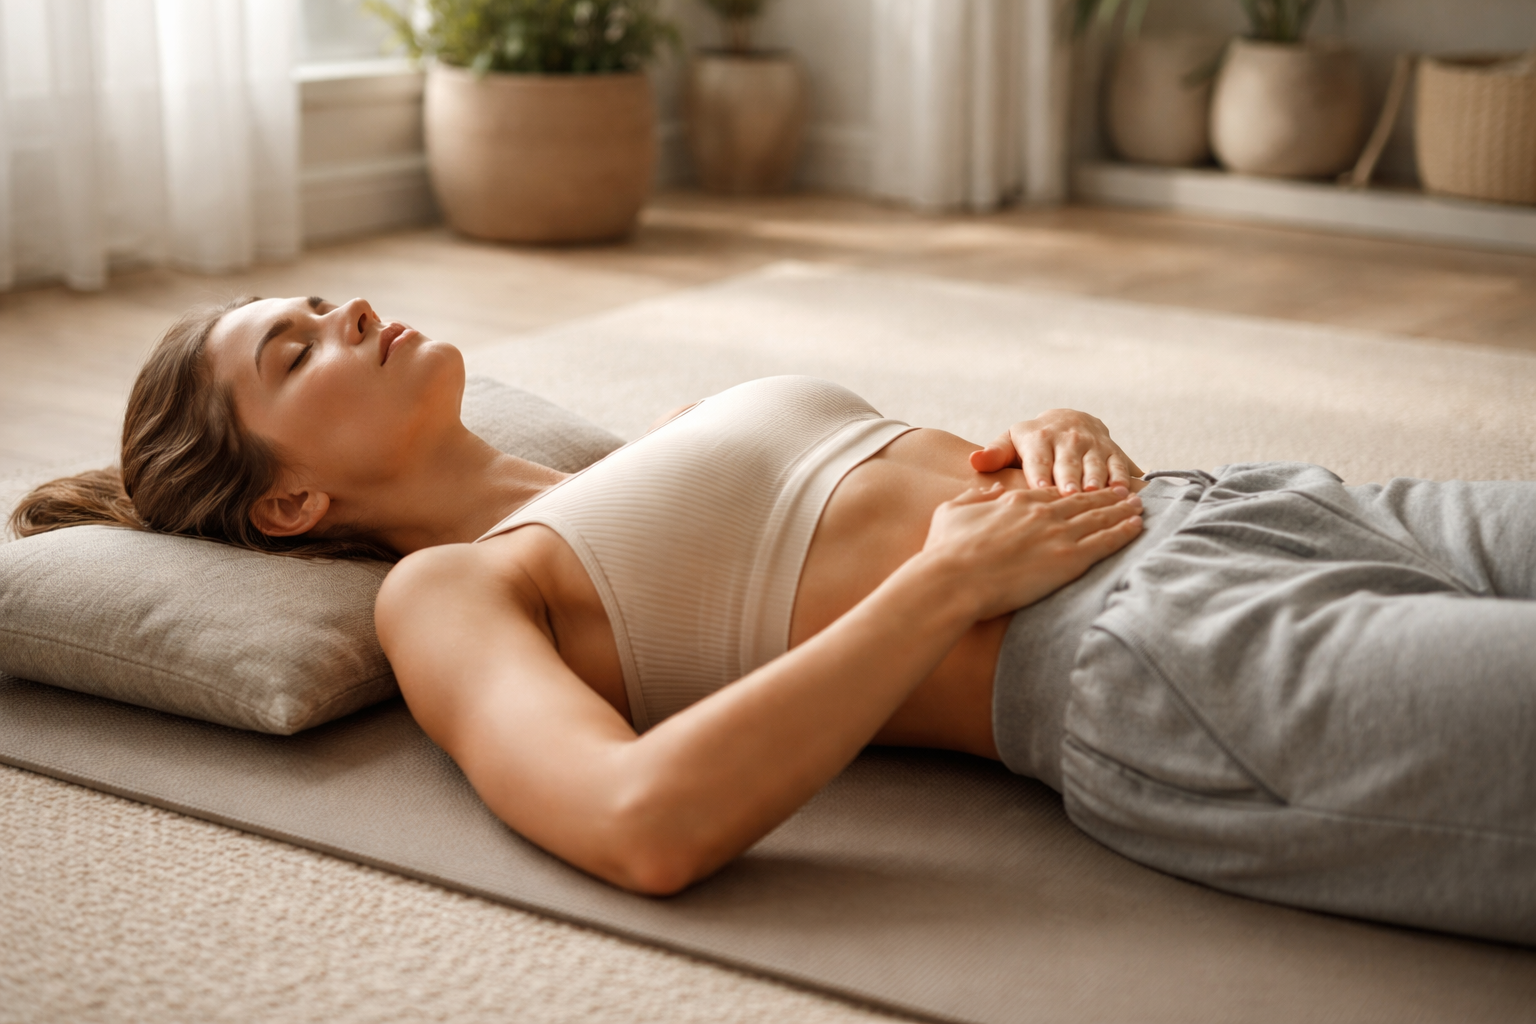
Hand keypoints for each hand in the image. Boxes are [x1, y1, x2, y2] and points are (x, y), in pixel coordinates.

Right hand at [921, 482, 1141, 619]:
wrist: (953, 579)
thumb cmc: (946, 550)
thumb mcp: (953, 512)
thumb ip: (976, 498)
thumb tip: (991, 488)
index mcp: (1017, 502)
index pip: (1054, 494)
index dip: (1074, 492)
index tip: (1088, 490)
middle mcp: (1043, 513)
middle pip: (1084, 502)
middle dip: (1107, 497)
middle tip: (1127, 493)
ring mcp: (1058, 535)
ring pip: (1099, 519)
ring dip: (1122, 511)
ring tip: (1139, 506)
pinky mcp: (1068, 560)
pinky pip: (1105, 542)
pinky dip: (1123, 533)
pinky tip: (1137, 527)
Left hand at [968, 410, 1141, 493]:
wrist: (1070, 420)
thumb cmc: (1032, 442)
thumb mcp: (1011, 442)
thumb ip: (995, 454)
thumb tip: (974, 461)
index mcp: (1038, 438)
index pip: (1038, 459)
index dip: (1040, 474)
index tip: (1039, 490)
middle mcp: (1067, 439)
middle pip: (1068, 462)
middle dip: (1069, 478)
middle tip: (1070, 495)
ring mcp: (1092, 445)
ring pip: (1095, 464)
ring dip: (1098, 479)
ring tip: (1098, 495)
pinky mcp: (1113, 451)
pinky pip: (1119, 465)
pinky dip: (1122, 478)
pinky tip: (1124, 494)